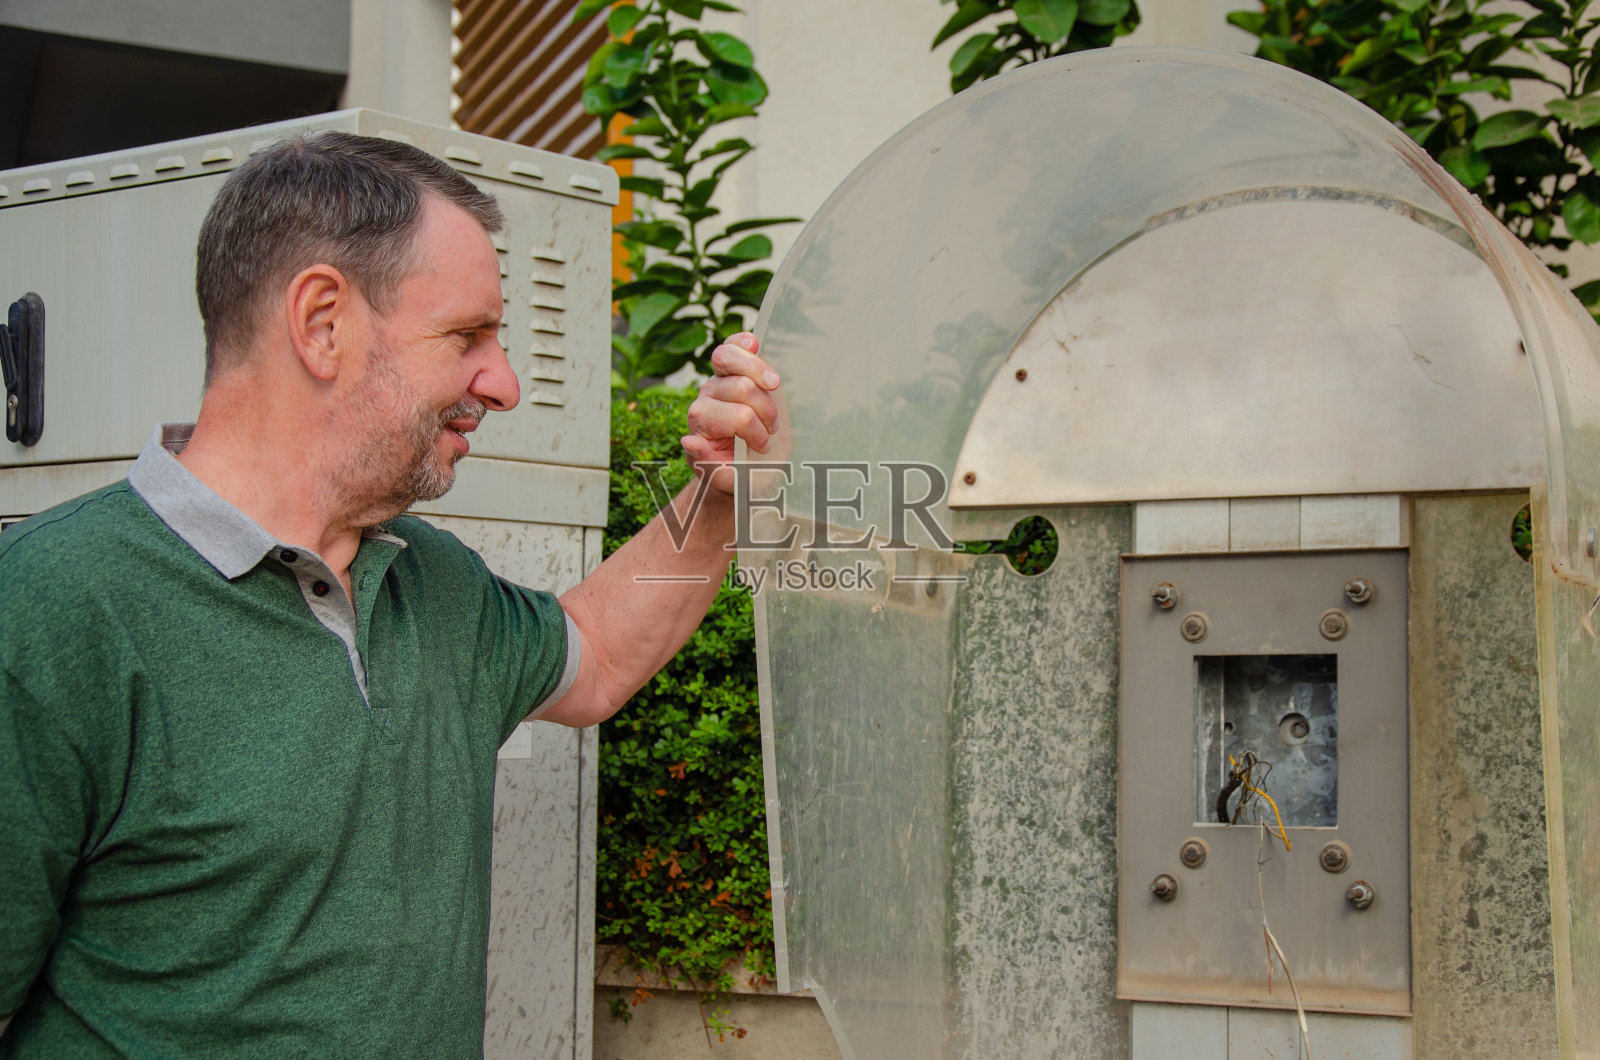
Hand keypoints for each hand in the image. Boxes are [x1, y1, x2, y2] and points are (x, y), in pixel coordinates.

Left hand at [682, 333, 779, 494]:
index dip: (758, 432)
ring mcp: (719, 377)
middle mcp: (706, 395)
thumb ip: (706, 463)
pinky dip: (745, 342)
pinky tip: (754, 343)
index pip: (740, 416)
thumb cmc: (734, 471)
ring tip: (774, 399)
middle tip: (771, 428)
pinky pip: (734, 343)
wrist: (740, 462)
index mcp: (701, 421)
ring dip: (767, 384)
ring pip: (741, 362)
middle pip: (743, 387)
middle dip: (766, 410)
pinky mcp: (734, 366)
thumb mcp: (722, 477)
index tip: (762, 448)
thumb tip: (689, 441)